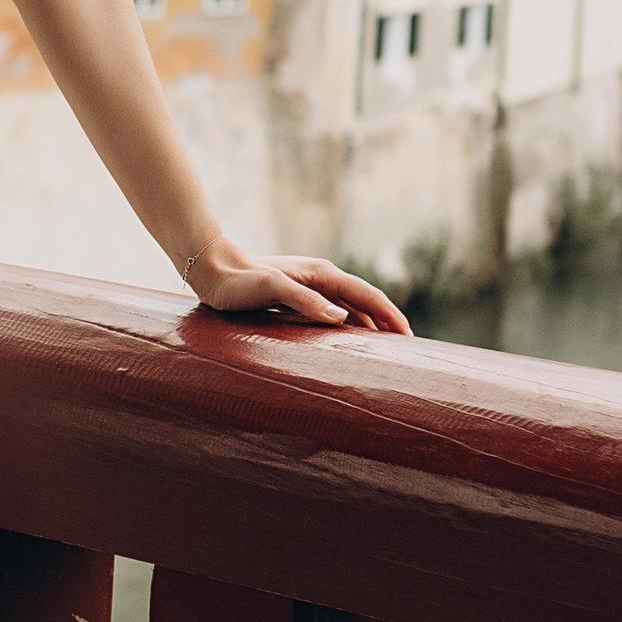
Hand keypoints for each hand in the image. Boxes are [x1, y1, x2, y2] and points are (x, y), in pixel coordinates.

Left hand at [186, 249, 410, 334]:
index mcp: (322, 274)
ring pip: (349, 309)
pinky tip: (347, 342)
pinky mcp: (296, 299)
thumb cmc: (241, 282)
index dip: (390, 315)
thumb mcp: (273, 289)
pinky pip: (331, 314)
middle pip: (363, 303)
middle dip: (386, 322)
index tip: (409, 336)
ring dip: (368, 326)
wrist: (213, 271)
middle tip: (406, 349)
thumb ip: (306, 302)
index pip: (367, 295)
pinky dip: (347, 327)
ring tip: (384, 349)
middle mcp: (320, 279)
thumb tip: (341, 318)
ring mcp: (309, 288)